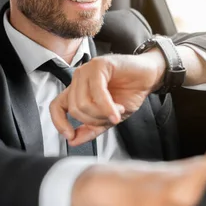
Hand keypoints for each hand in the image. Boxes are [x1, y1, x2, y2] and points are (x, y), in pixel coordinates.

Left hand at [49, 50, 165, 145]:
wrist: (149, 77)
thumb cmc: (130, 92)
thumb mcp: (108, 117)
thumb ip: (91, 128)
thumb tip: (73, 141)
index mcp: (78, 90)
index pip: (57, 106)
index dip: (60, 123)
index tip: (70, 135)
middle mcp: (79, 79)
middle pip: (74, 108)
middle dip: (94, 120)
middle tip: (111, 119)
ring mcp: (87, 70)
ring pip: (83, 102)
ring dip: (102, 113)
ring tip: (117, 112)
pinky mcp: (100, 64)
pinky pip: (97, 92)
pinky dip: (107, 106)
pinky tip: (117, 112)